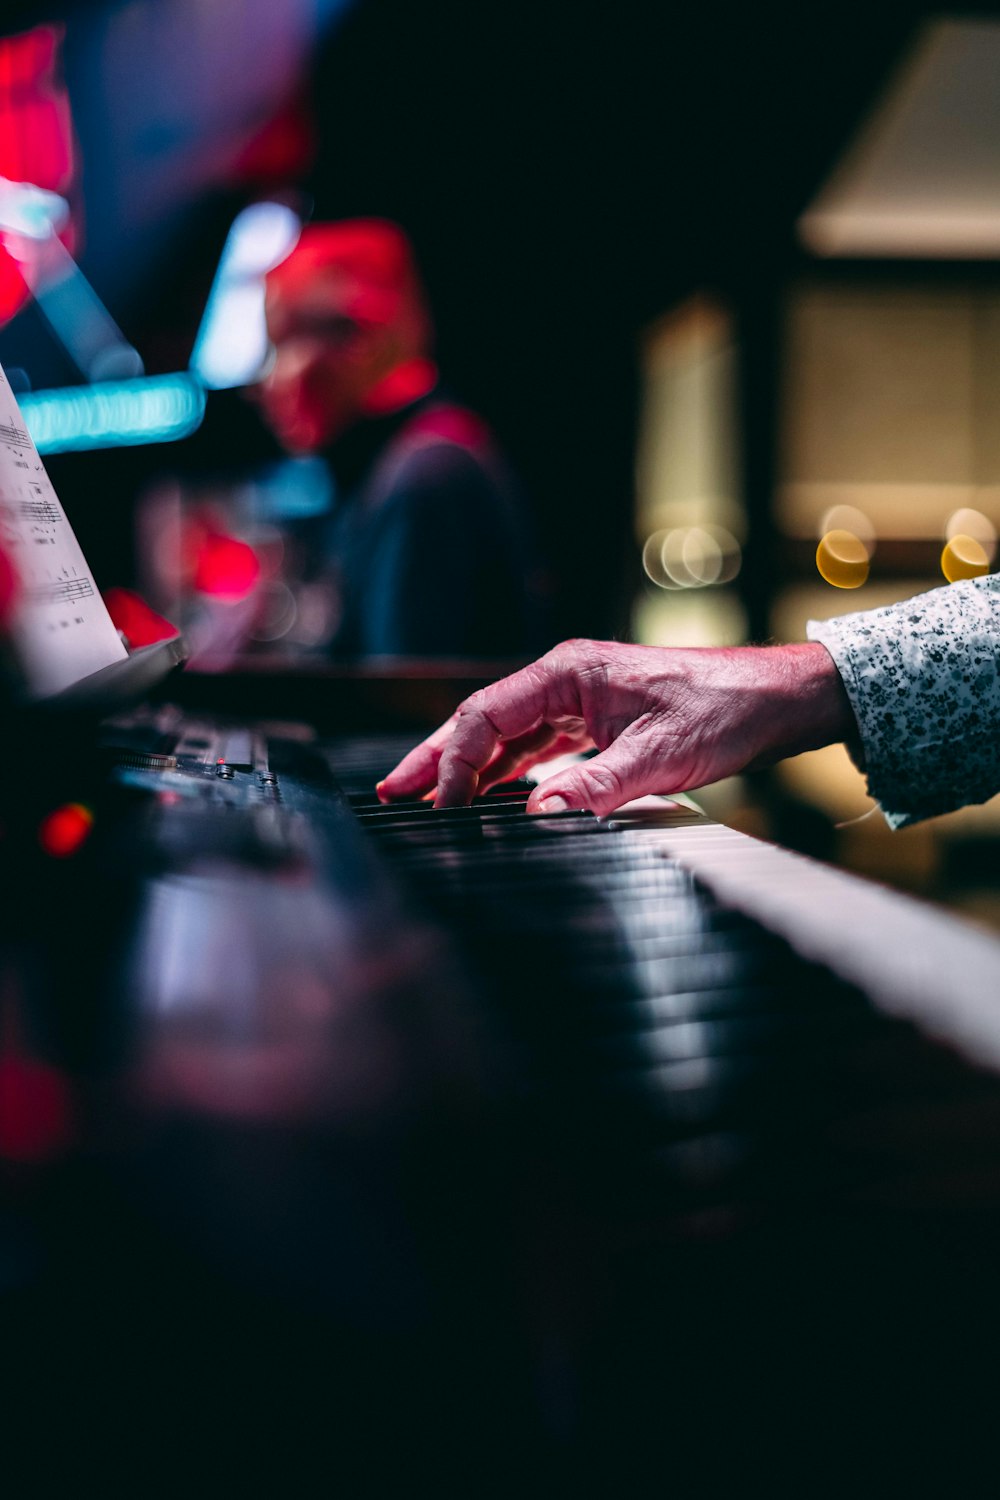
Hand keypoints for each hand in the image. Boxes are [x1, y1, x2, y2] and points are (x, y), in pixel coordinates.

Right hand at [377, 638, 855, 815]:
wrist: (776, 699)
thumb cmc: (724, 709)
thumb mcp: (661, 753)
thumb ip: (596, 785)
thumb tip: (538, 815)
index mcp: (568, 673)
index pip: (486, 716)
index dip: (453, 762)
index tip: (441, 807)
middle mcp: (564, 681)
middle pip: (481, 721)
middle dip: (436, 758)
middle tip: (392, 792)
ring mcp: (577, 700)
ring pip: (504, 736)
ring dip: (466, 769)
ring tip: (425, 800)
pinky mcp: (595, 722)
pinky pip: (534, 748)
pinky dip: (505, 774)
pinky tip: (489, 798)